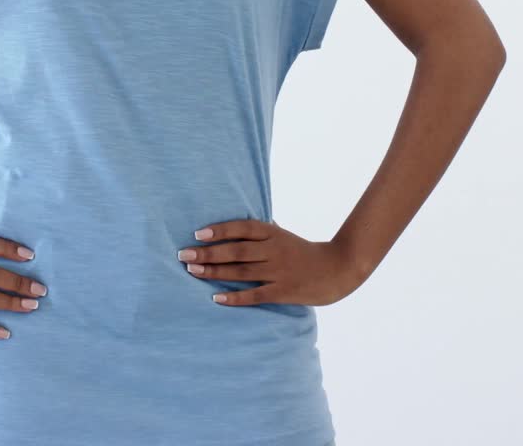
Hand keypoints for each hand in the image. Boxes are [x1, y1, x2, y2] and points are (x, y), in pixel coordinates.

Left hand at [178, 219, 362, 306]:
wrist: (338, 269)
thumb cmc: (306, 252)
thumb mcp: (285, 236)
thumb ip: (264, 231)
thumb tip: (239, 224)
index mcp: (274, 234)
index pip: (243, 228)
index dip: (220, 230)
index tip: (198, 233)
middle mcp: (274, 250)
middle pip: (236, 250)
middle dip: (208, 252)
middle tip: (183, 254)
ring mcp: (278, 271)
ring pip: (241, 271)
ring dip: (214, 272)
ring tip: (192, 271)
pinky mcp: (283, 291)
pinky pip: (255, 294)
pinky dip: (235, 297)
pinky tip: (216, 298)